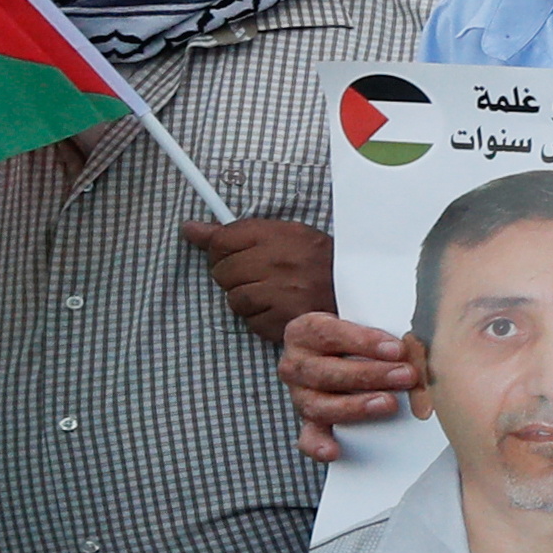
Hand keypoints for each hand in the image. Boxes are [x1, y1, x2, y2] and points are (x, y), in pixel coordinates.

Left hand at [182, 217, 336, 351]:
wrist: (363, 290)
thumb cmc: (320, 263)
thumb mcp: (284, 235)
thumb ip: (235, 233)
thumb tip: (189, 229)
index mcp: (281, 234)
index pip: (222, 240)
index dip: (222, 251)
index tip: (232, 255)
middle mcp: (280, 261)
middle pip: (223, 272)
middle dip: (235, 277)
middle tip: (259, 277)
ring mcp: (283, 292)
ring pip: (234, 299)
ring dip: (248, 300)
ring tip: (273, 295)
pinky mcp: (286, 321)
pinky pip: (251, 322)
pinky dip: (261, 320)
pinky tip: (280, 310)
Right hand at [278, 307, 416, 460]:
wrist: (338, 347)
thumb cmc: (358, 333)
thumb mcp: (366, 321)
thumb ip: (385, 331)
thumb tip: (416, 348)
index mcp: (306, 331)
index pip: (330, 334)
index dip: (364, 342)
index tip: (397, 349)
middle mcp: (296, 363)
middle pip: (326, 372)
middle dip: (370, 375)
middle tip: (406, 376)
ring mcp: (300, 394)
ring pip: (319, 405)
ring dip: (356, 407)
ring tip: (389, 404)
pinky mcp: (309, 420)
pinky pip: (309, 436)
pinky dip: (319, 445)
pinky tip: (334, 451)